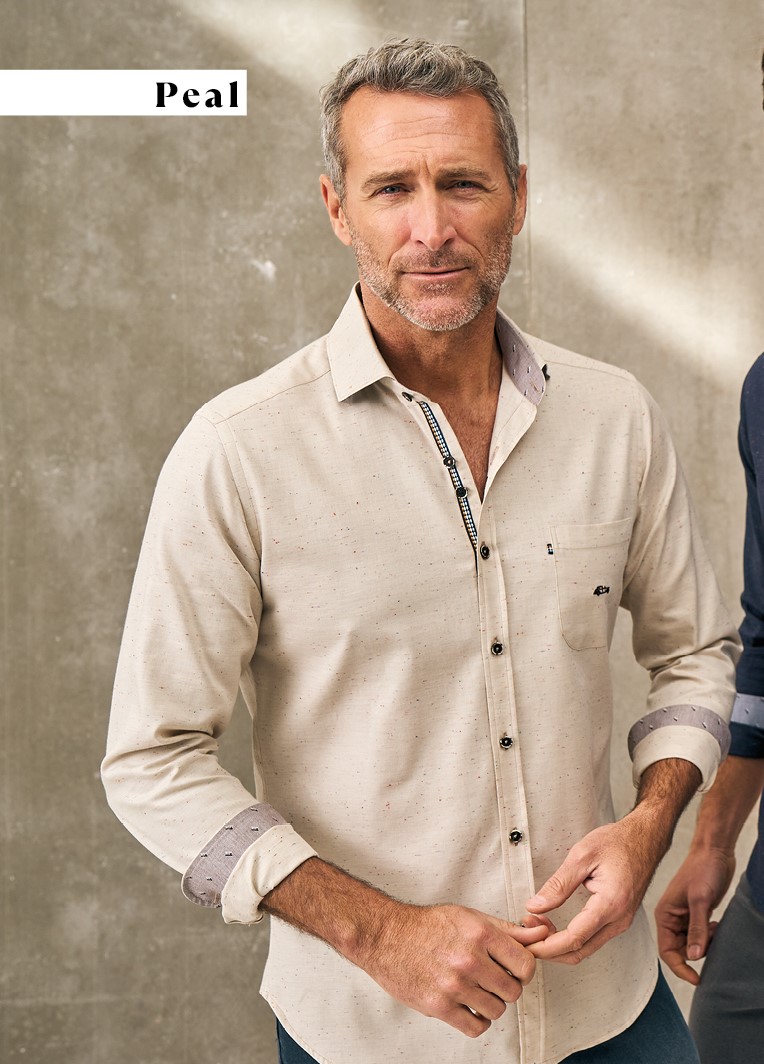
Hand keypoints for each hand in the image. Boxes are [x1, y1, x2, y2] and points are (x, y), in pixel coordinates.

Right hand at [357, 904, 552, 1037]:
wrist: (386, 936)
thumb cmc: (426, 926)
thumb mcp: (469, 917)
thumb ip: (507, 930)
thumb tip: (540, 934)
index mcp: (480, 934)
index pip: (525, 964)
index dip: (523, 970)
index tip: (515, 970)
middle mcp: (469, 959)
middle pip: (513, 991)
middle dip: (505, 987)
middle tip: (492, 980)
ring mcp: (454, 985)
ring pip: (496, 1011)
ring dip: (490, 1004)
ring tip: (476, 990)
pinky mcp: (439, 1006)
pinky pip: (475, 1027)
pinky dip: (476, 1021)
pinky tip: (467, 1007)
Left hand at [525, 815, 659, 963]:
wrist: (645, 839)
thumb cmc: (618, 842)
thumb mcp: (582, 855)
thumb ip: (558, 884)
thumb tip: (535, 905)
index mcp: (611, 903)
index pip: (575, 938)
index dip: (548, 946)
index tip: (529, 943)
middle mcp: (619, 919)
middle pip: (580, 951)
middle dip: (549, 950)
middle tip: (526, 935)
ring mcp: (621, 922)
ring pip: (586, 948)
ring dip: (559, 944)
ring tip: (536, 925)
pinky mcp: (618, 920)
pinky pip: (592, 939)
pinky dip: (571, 938)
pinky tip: (554, 925)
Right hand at [654, 847, 734, 984]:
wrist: (714, 852)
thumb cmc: (703, 870)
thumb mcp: (700, 900)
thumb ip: (697, 929)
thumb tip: (694, 957)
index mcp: (665, 915)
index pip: (667, 951)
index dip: (681, 968)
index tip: (697, 978)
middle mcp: (672, 918)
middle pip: (679, 951)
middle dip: (696, 953)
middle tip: (712, 944)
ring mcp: (684, 916)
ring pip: (692, 944)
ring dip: (705, 944)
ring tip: (715, 929)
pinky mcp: (696, 913)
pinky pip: (700, 935)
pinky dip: (709, 936)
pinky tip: (716, 924)